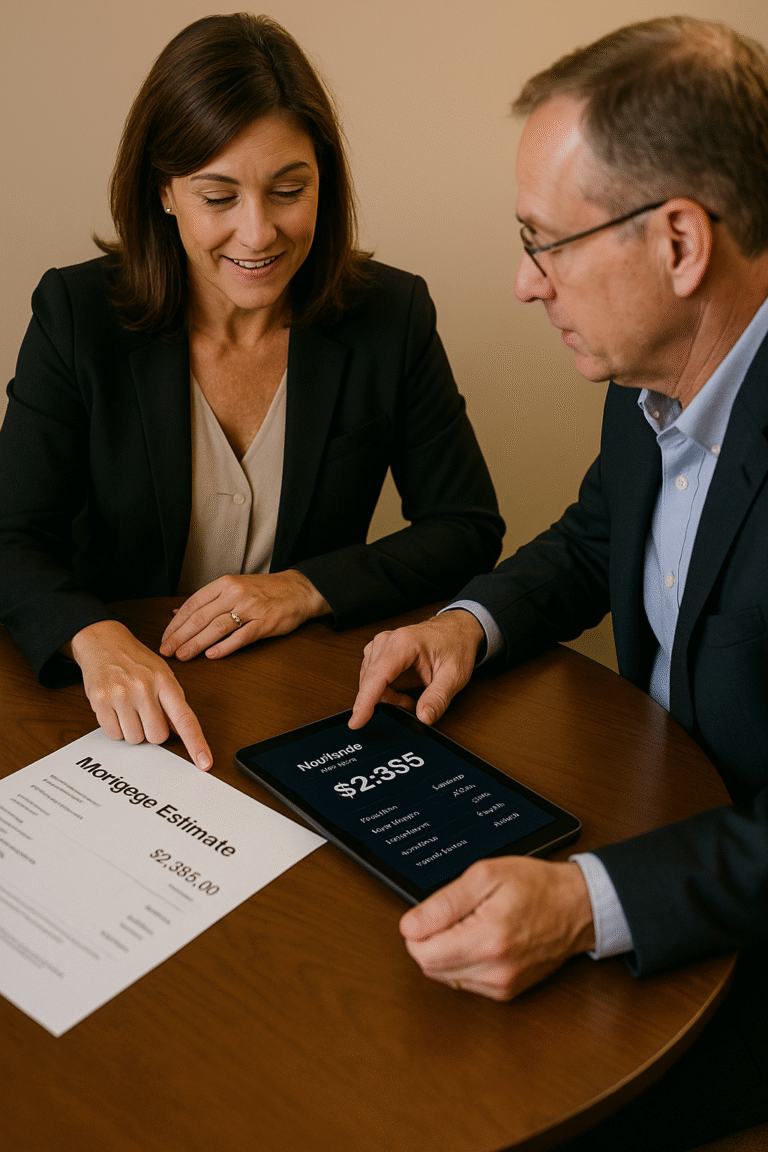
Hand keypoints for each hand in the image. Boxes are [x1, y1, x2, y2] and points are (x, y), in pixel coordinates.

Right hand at [67, 620, 211, 769]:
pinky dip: (116, 728)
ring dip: (133, 729)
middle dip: (152, 731)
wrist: (103, 641)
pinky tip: (115, 708)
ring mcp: (121, 695)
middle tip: (145, 712)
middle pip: (157, 736)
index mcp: (165, 681)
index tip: (204, 763)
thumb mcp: (162, 675)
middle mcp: (144, 688)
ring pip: (135, 739)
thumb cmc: (136, 661)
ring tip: (128, 707)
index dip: (196, 744)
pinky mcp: (100, 701)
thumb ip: (172, 703)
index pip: (185, 719)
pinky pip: (114, 734)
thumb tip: (180, 733)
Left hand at [159, 571, 330, 661]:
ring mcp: (251, 608)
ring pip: (217, 627)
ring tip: (183, 656)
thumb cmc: (264, 591)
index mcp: (225, 584)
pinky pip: (242, 636)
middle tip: (166, 651)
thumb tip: (177, 613)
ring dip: (197, 643)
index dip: (176, 624)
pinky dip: (225, 647)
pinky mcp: (265, 623)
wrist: (299, 589)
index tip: (164, 638)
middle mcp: (235, 594)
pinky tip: (211, 655)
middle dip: (180, 636)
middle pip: (201, 617)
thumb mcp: (234, 587)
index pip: (193, 604)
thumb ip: (207, 601)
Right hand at [349, 610, 484, 728]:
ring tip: (411, 695)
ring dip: (388, 696)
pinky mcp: (379, 651)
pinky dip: (386, 690)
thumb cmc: (456, 645)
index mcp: (404, 643)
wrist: (457, 630)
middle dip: (388, 701)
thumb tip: (423, 718)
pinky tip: (402, 689)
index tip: (356, 722)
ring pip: (370, 682)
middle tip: (412, 704)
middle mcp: (387, 641)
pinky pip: (373, 678)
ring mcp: (380, 645)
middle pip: (371, 681)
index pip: (377, 676)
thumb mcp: (454, 676)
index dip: (365, 701)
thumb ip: (438, 698)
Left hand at [399, 857, 595, 1000]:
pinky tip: (482, 940)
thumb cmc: (537, 887)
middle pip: (429, 967)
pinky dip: (464, 962)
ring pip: (444, 976)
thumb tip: (410, 925)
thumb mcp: (486, 876)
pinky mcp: (505, 992)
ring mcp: (501, 986)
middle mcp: (494, 971)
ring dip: (447, 951)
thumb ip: (443, 903)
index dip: (418, 929)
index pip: (422, 952)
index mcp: (488, 940)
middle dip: (431, 939)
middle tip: (457, 914)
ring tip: (473, 925)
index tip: (433, 912)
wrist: (576, 908)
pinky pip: (464, 982)